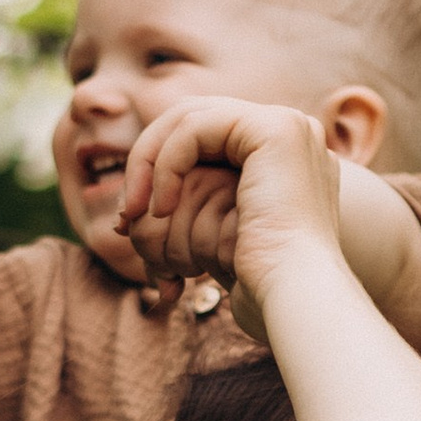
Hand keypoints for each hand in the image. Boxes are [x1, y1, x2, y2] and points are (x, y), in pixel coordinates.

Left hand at [115, 102, 345, 313]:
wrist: (295, 301)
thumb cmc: (260, 290)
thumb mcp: (213, 244)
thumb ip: (184, 216)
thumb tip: (126, 217)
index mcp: (284, 161)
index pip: (206, 138)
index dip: (159, 169)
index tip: (131, 220)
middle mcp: (292, 136)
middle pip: (194, 121)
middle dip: (149, 163)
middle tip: (126, 215)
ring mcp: (289, 127)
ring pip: (189, 119)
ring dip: (149, 165)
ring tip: (136, 214)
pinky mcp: (275, 129)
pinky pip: (195, 127)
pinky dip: (166, 165)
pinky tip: (161, 208)